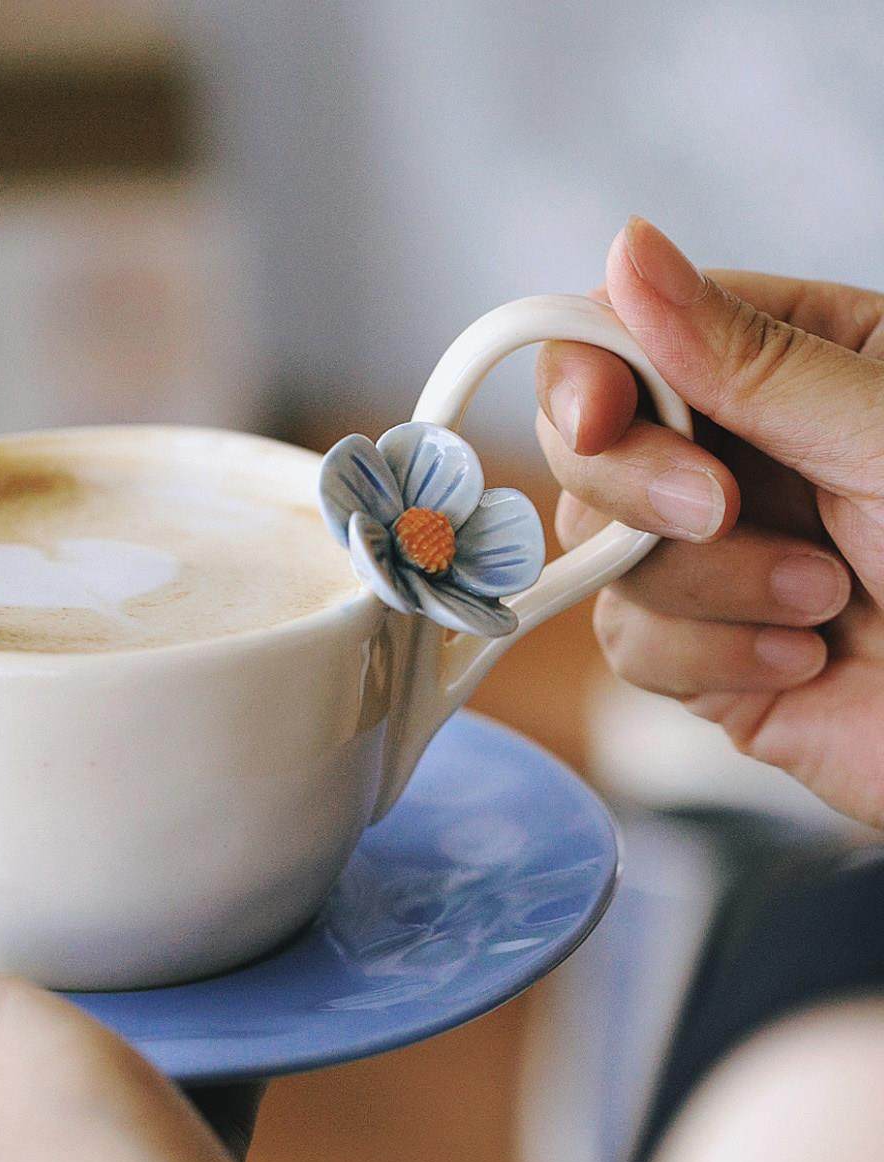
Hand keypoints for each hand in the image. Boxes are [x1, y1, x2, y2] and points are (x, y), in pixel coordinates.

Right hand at [534, 216, 883, 826]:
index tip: (602, 416)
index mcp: (793, 365)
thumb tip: (629, 251)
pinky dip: (712, 659)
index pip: (628, 338)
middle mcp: (740, 456)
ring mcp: (715, 559)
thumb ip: (748, 357)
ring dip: (712, 587)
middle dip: (641, 489)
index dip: (587, 373)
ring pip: (605, 555)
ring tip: (824, 601)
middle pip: (588, 448)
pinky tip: (803, 660)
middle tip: (718, 512)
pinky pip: (631, 644)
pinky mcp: (703, 656)